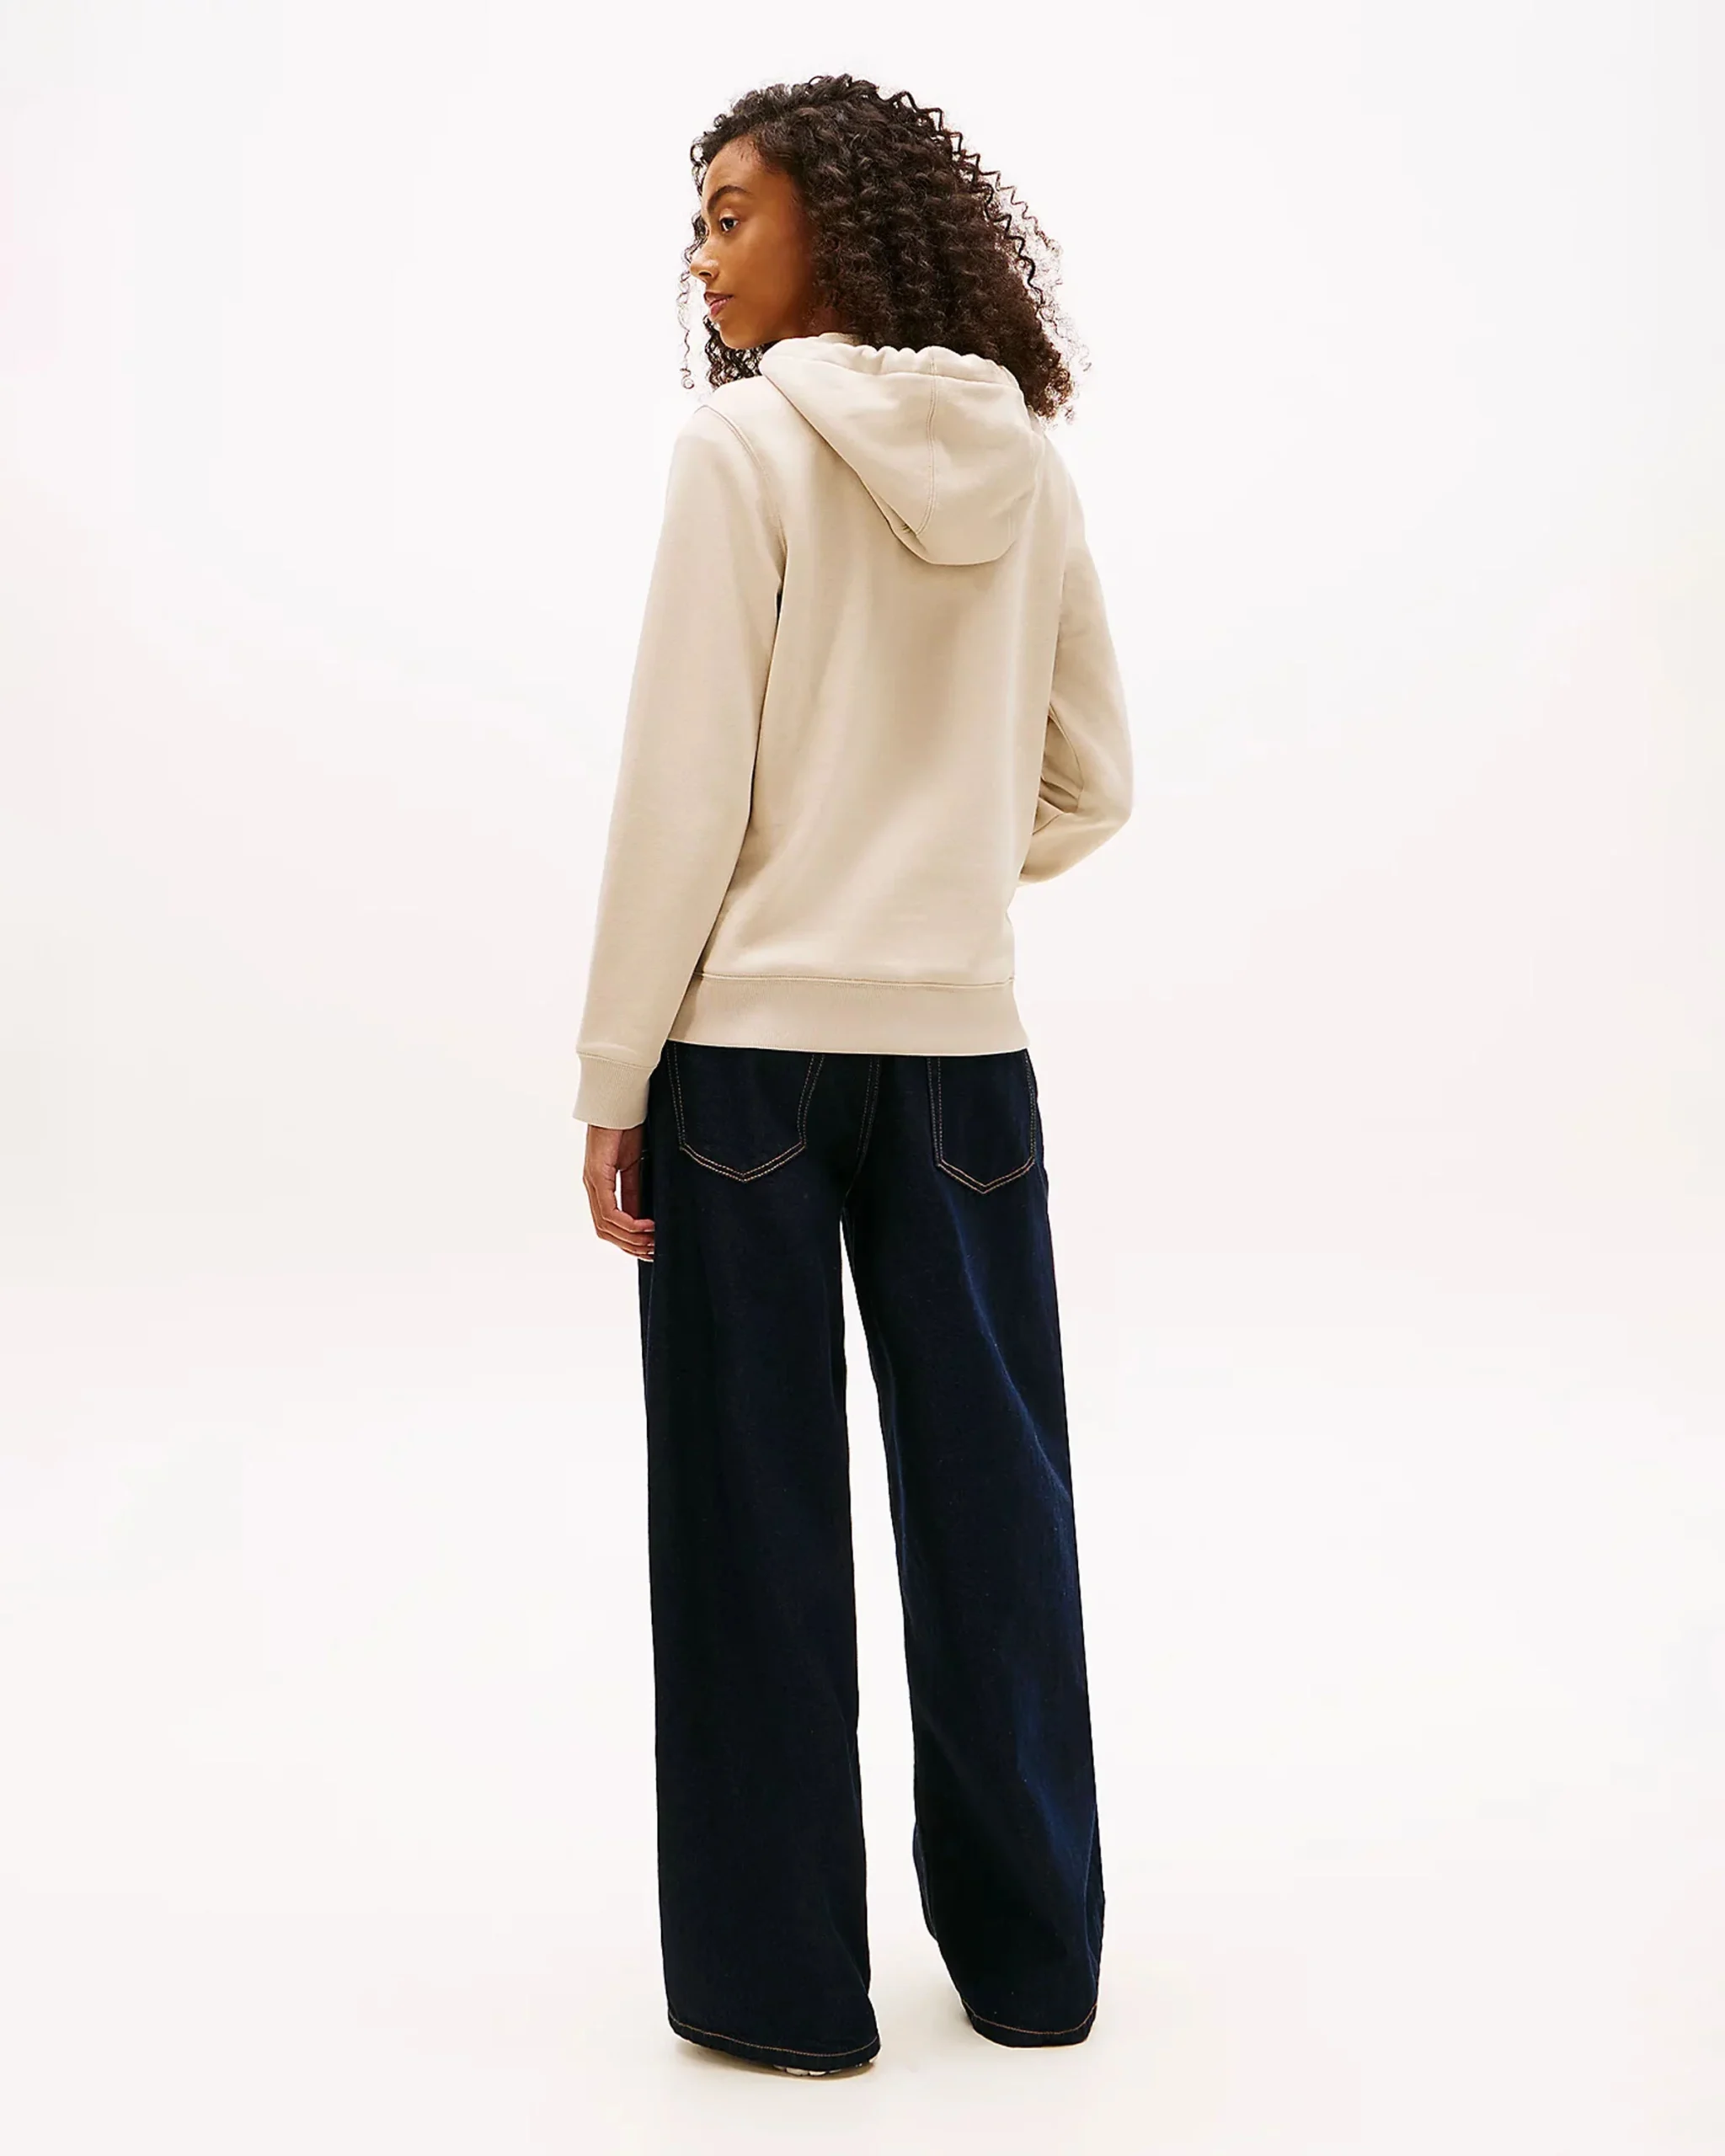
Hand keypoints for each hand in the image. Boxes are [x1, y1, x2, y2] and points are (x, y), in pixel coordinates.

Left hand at [584, 1121, 654, 1260]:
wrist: (619, 1102)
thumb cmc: (627, 1128)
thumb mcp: (634, 1166)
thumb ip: (634, 1191)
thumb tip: (640, 1218)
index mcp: (599, 1185)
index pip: (608, 1224)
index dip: (628, 1240)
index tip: (651, 1247)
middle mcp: (591, 1187)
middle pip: (604, 1231)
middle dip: (629, 1246)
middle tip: (654, 1251)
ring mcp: (591, 1182)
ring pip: (605, 1225)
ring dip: (630, 1238)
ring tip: (653, 1241)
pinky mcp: (596, 1175)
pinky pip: (608, 1210)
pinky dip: (628, 1222)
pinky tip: (646, 1225)